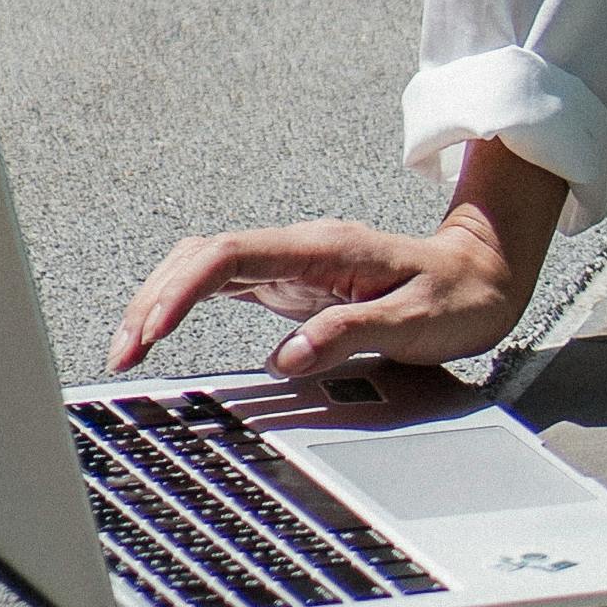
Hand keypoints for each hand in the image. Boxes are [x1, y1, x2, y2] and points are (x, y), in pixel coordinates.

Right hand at [106, 141, 570, 378]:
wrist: (484, 271)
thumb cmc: (456, 295)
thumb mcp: (414, 321)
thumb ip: (350, 334)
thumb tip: (286, 357)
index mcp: (323, 249)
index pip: (231, 255)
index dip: (182, 289)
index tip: (149, 331)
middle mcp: (299, 249)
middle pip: (204, 255)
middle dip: (154, 297)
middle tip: (122, 353)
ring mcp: (293, 264)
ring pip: (207, 265)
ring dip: (162, 298)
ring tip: (129, 347)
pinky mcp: (293, 282)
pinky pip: (224, 282)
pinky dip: (185, 302)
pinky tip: (165, 330)